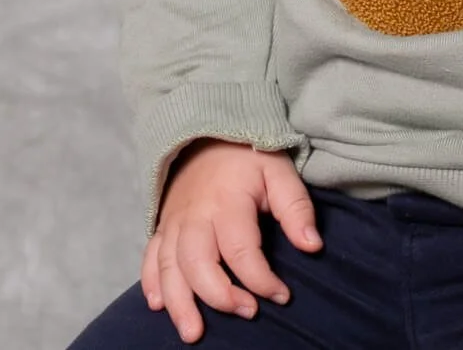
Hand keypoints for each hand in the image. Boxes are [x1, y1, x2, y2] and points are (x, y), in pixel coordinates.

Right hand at [140, 137, 322, 342]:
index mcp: (227, 202)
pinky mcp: (163, 226)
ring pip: (169, 268)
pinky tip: (158, 305)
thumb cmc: (249, 157)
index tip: (282, 296)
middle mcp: (195, 216)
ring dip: (179, 303)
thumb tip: (313, 246)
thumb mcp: (280, 172)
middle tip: (247, 313)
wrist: (210, 133)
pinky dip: (151, 283)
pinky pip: (150, 257)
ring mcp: (174, 222)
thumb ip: (296, 208)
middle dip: (220, 297)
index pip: (241, 251)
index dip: (262, 280)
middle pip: (198, 264)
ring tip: (194, 333)